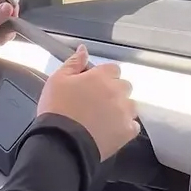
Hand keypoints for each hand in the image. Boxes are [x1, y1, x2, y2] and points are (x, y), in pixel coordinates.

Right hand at [37, 45, 138, 160]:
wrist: (62, 142)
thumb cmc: (57, 108)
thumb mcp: (57, 80)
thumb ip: (73, 63)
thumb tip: (84, 49)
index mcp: (101, 77)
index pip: (112, 69)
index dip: (103, 76)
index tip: (92, 85)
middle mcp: (117, 91)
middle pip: (124, 86)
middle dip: (114, 91)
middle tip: (96, 102)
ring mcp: (124, 112)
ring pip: (130, 105)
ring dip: (121, 108)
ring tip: (104, 118)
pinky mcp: (127, 132)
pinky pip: (133, 125)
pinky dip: (125, 126)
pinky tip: (111, 130)